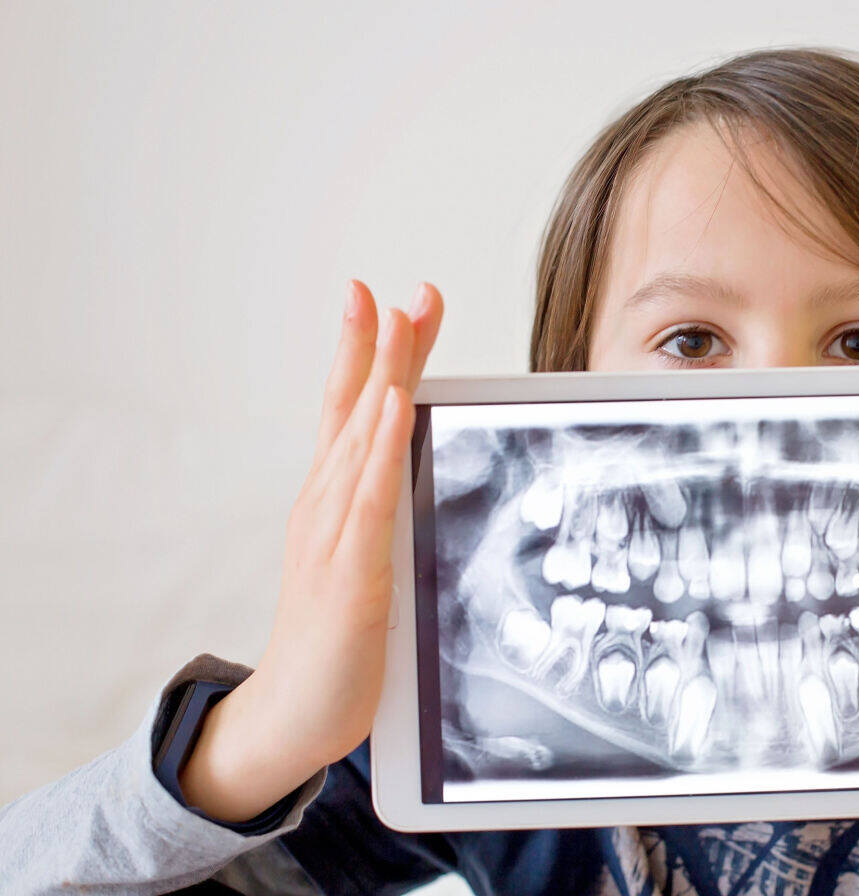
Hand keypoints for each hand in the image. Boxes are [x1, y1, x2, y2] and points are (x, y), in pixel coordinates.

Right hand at [179, 280, 443, 820]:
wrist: (290, 716)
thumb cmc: (338, 640)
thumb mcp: (369, 561)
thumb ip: (390, 513)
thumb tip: (423, 470)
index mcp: (334, 500)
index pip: (354, 410)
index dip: (373, 352)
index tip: (394, 297)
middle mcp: (326, 504)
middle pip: (356, 407)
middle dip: (382, 344)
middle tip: (407, 287)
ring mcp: (332, 534)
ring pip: (361, 437)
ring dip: (383, 373)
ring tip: (400, 315)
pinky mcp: (348, 573)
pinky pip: (368, 499)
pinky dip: (380, 448)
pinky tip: (391, 406)